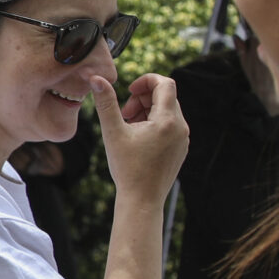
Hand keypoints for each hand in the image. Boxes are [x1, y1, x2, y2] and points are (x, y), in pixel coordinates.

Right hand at [90, 70, 186, 198]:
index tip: (129, 91)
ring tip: (129, 127)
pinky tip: (138, 139)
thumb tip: (96, 78)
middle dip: (142, 99)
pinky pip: (170, 125)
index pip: (165, 83)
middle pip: (165, 96)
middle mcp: (180, 127)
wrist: (142, 200)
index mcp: (167, 120)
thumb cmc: (127, 168)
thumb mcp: (113, 132)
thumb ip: (106, 103)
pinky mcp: (181, 148)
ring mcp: (183, 139)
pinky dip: (154, 124)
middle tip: (124, 114)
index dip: (146, 81)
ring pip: (167, 110)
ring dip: (147, 111)